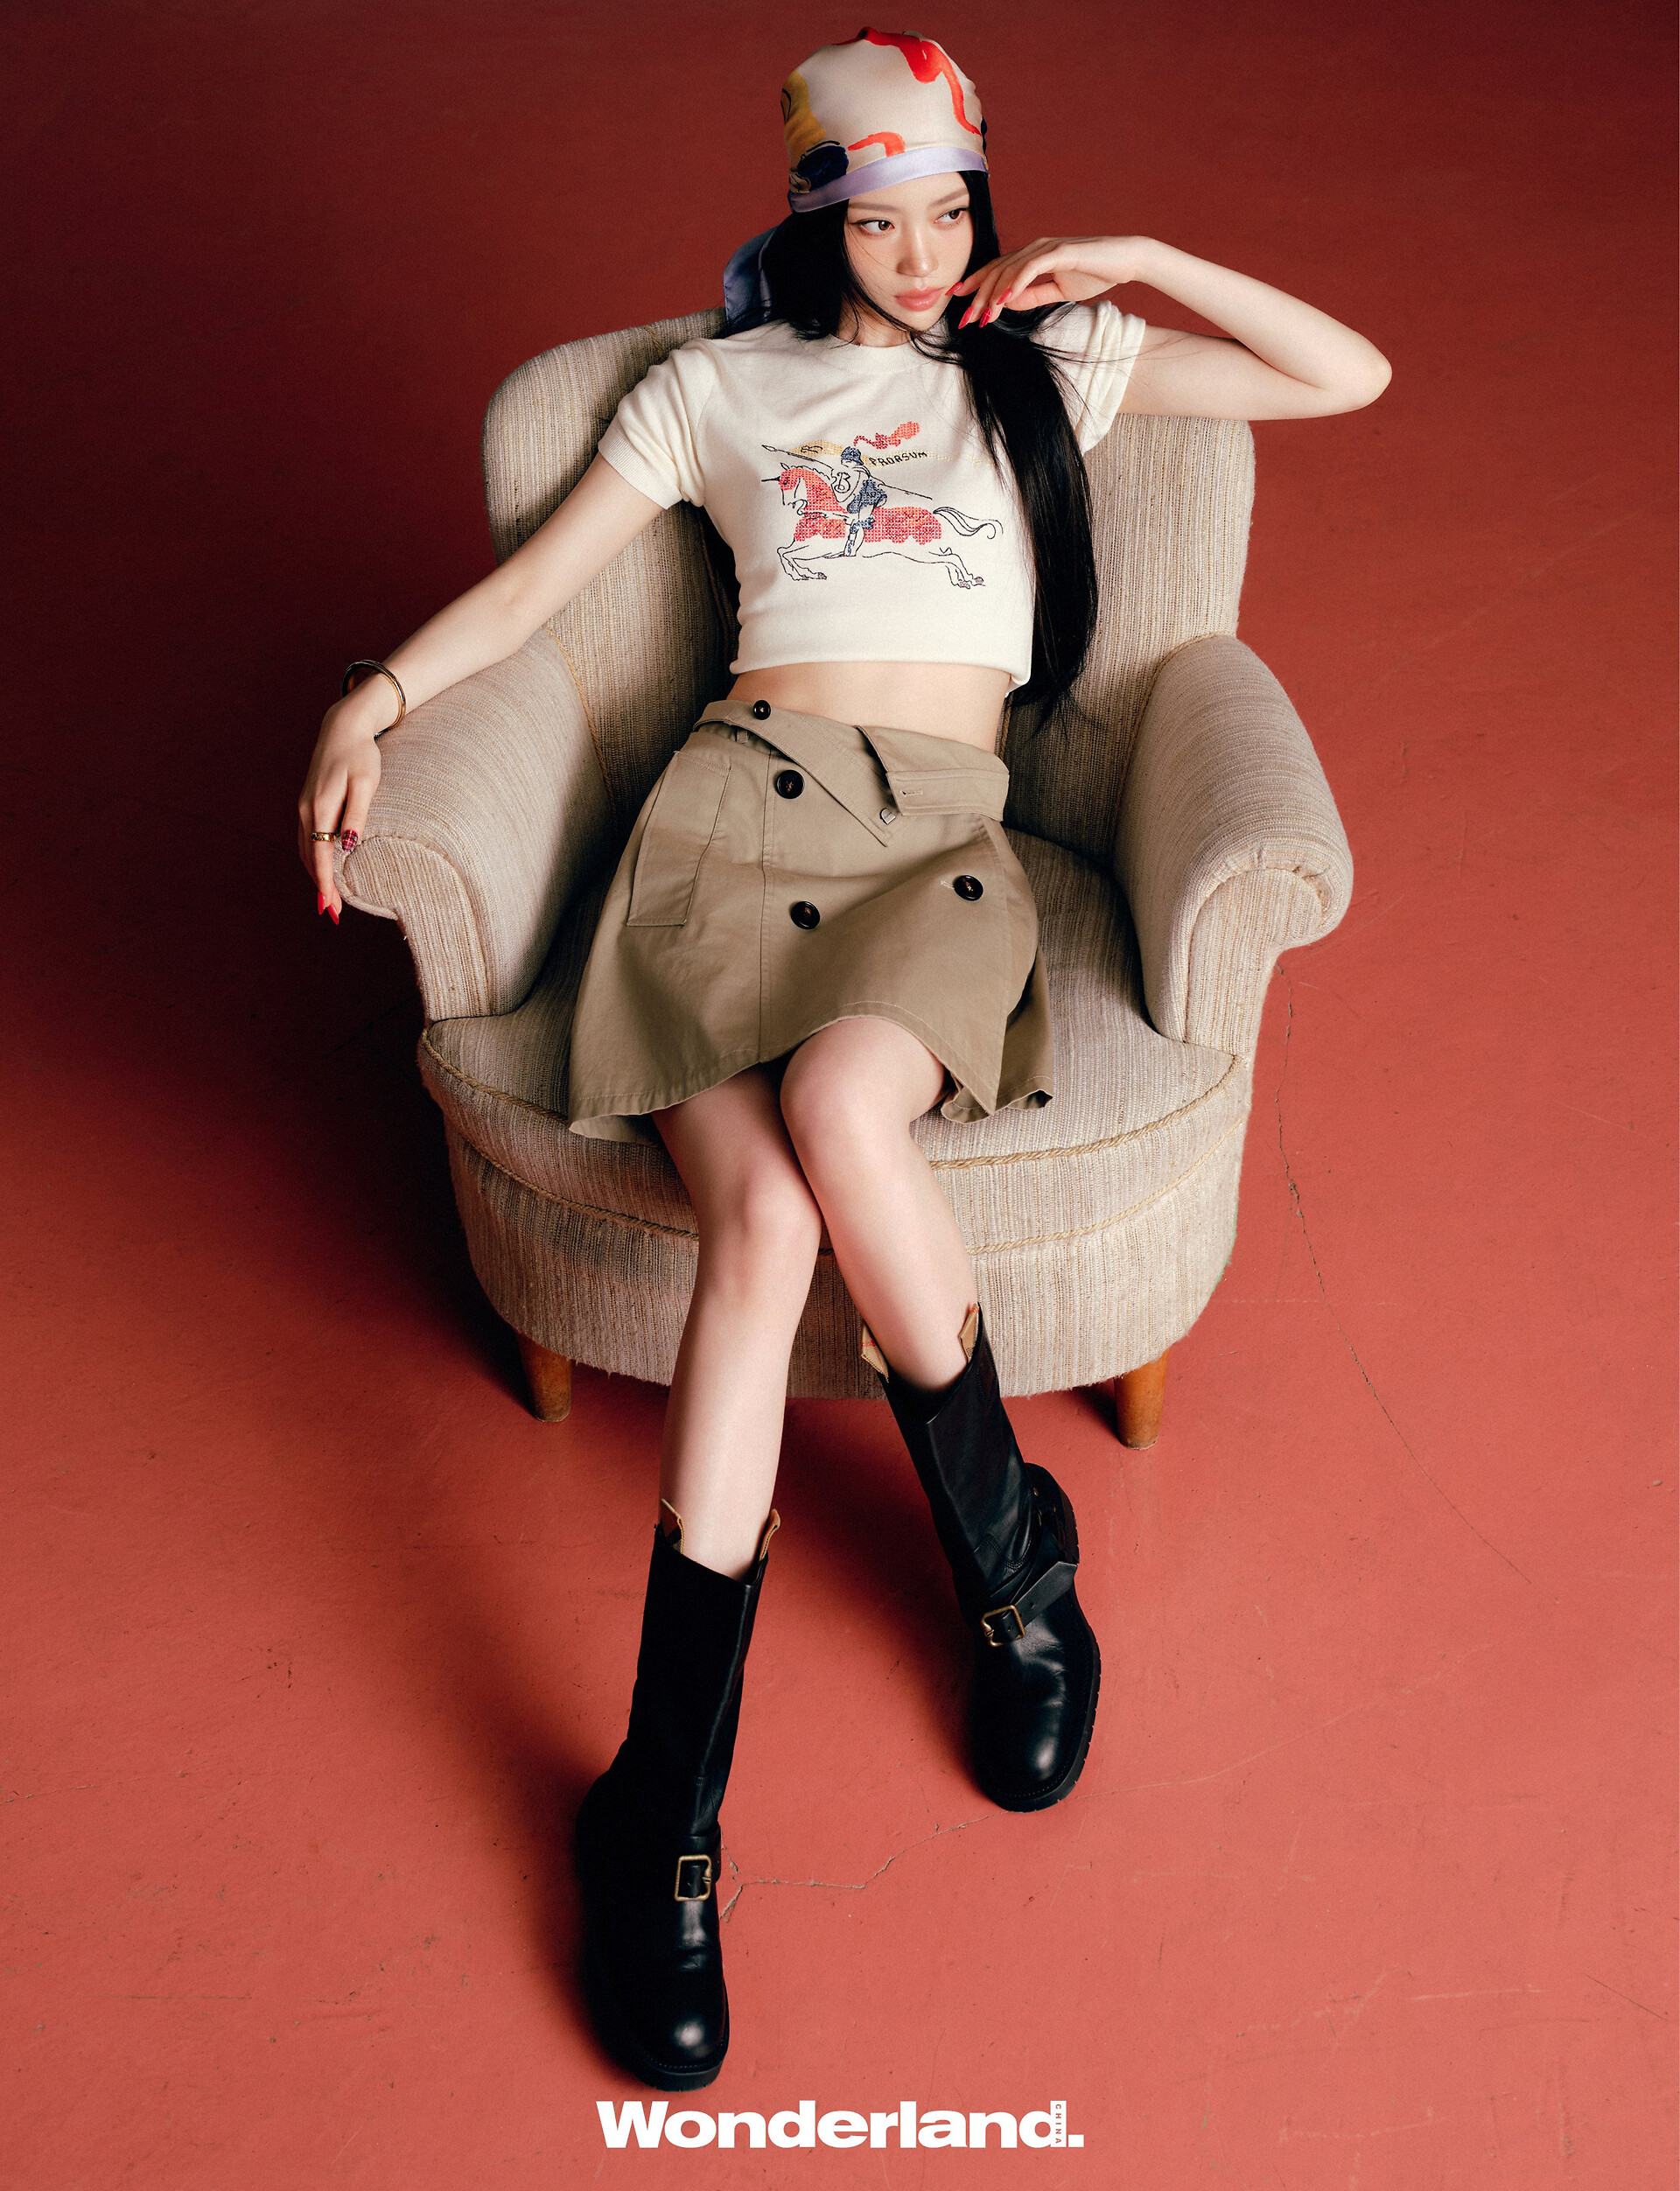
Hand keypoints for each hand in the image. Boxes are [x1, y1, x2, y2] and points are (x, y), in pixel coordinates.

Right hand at [296, 696, 383, 921]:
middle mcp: (306, 810)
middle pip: (310, 857)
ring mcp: (303, 807)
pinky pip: (305, 838)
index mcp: (320, 807)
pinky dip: (312, 859)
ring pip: (305, 849)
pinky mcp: (307, 803)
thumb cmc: (360, 756)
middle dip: (320, 887)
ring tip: (328, 899)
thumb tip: (347, 846)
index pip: (321, 855)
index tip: (330, 906)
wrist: (342, 729)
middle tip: (333, 914)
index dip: (325, 883)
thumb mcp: (365, 784)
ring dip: (315, 875)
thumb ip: (356, 815)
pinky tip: (322, 870)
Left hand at [950, 235, 1151, 325]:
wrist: (1125, 261)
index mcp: (1033, 257)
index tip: (958, 302)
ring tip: (982, 316)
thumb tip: (1009, 304)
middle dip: (978, 296)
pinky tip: (1004, 300)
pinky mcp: (1060, 251)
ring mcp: (1046, 248)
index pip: (997, 270)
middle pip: (998, 271)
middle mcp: (1035, 248)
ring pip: (1010, 270)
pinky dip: (1016, 283)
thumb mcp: (1058, 292)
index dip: (976, 284)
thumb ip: (1033, 296)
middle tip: (965, 319)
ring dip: (994, 294)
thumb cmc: (1094, 274)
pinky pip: (1031, 268)